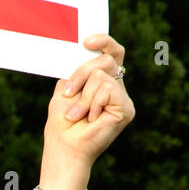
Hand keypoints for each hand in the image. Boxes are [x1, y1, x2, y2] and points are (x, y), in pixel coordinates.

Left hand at [44, 33, 135, 166]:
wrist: (64, 148)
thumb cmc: (62, 124)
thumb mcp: (65, 90)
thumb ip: (76, 71)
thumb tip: (84, 51)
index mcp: (102, 82)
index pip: (112, 53)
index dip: (104, 41)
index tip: (86, 41)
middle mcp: (115, 88)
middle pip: (106, 59)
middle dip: (81, 74)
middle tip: (69, 93)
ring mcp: (122, 98)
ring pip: (103, 74)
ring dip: (83, 95)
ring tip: (77, 114)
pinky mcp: (126, 108)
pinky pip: (108, 89)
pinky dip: (92, 102)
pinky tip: (90, 118)